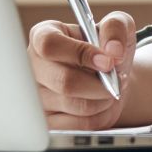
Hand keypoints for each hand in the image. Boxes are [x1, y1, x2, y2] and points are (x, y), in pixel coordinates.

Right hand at [26, 9, 135, 129]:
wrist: (108, 78)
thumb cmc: (106, 48)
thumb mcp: (117, 26)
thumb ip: (115, 28)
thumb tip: (113, 50)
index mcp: (43, 35)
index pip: (50, 45)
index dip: (80, 53)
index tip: (108, 62)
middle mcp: (33, 66)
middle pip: (64, 81)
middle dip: (100, 84)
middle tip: (117, 80)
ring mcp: (37, 97)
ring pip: (74, 105)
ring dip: (102, 99)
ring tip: (109, 89)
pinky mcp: (47, 122)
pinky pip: (78, 125)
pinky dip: (98, 116)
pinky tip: (100, 104)